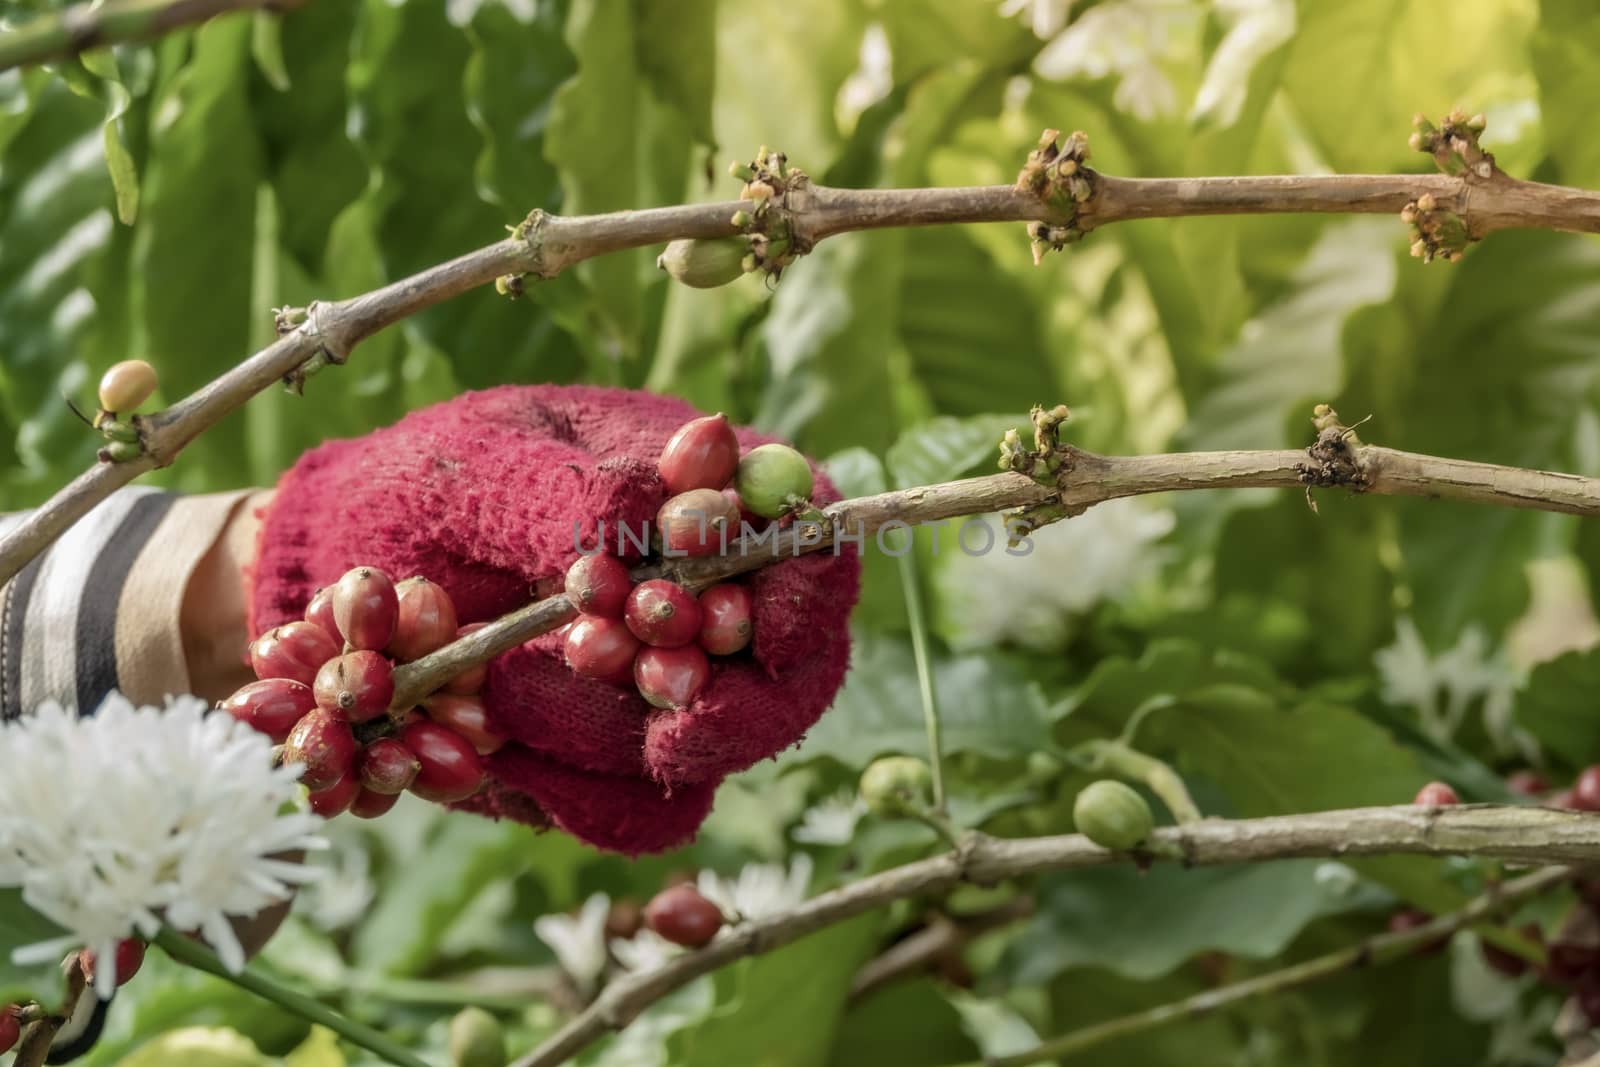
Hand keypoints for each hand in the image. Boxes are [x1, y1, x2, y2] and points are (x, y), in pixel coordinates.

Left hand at [249, 385, 858, 852]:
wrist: (343, 572)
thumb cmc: (428, 485)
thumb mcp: (479, 461)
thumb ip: (571, 490)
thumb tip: (660, 523)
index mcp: (713, 503)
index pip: (814, 550)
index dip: (810, 594)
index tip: (759, 626)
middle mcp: (712, 607)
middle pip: (791, 681)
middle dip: (728, 701)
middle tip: (658, 699)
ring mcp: (668, 696)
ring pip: (708, 754)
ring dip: (620, 735)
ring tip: (509, 688)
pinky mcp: (611, 769)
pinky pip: (632, 815)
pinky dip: (572, 793)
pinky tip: (496, 749)